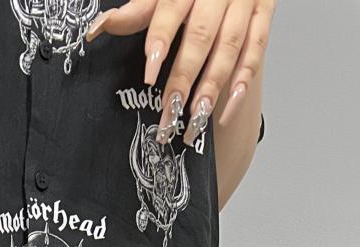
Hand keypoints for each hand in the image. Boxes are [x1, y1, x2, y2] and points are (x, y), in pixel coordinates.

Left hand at [87, 0, 273, 144]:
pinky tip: (225, 112)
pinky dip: (242, 85)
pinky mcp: (263, 14)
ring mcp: (244, 3)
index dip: (160, 40)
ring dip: (211, 89)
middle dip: (184, 78)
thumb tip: (96, 30)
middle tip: (169, 113)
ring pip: (229, 49)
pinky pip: (256, 53)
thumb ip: (136, 11)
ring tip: (194, 121)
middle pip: (200, 37)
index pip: (170, 10)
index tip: (149, 73)